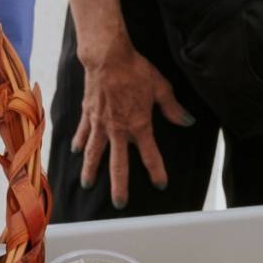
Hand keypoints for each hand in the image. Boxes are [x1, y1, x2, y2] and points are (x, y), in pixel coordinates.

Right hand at [73, 39, 195, 207]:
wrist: (107, 58)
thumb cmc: (136, 71)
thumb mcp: (160, 88)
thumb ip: (172, 108)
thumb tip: (187, 121)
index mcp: (138, 125)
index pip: (150, 155)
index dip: (156, 171)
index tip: (160, 184)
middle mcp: (118, 130)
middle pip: (118, 164)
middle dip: (120, 186)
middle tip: (120, 203)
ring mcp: (100, 124)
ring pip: (94, 154)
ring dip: (91, 170)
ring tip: (88, 185)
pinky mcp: (87, 115)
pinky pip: (83, 133)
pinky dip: (79, 143)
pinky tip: (76, 152)